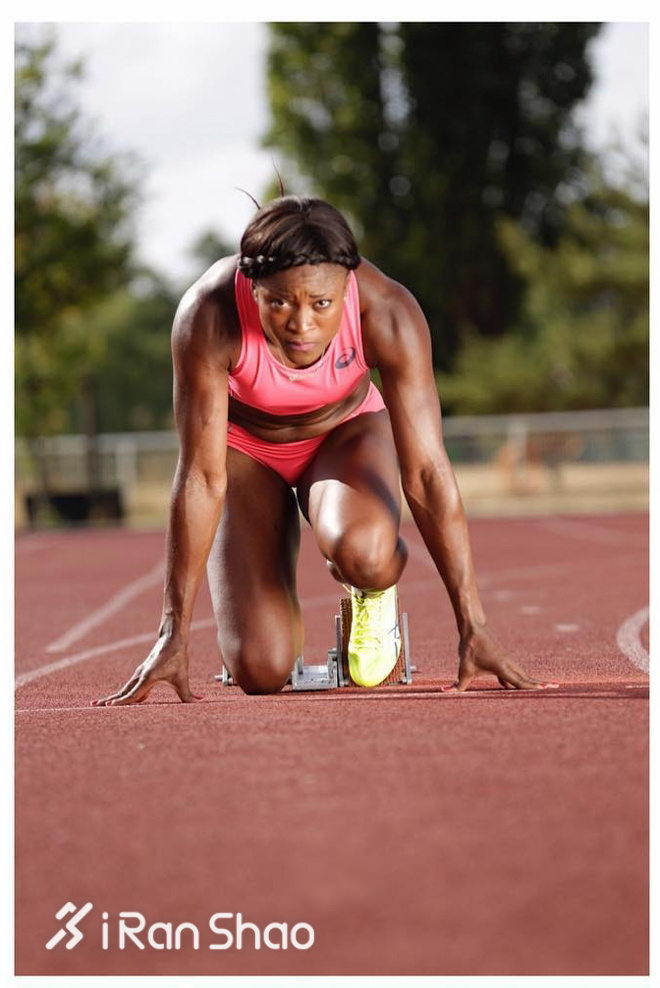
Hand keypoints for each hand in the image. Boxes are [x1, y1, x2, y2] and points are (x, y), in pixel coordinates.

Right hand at [91, 633, 203, 705]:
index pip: (132, 694)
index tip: (108, 706)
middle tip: (94, 706)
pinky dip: (123, 693)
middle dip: (109, 700)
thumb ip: (188, 694)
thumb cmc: (177, 657)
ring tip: (100, 703)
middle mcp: (140, 676)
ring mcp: (139, 674)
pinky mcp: (142, 673)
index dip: (121, 702)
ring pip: (125, 689)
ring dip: (114, 697)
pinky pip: (131, 686)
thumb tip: (199, 701)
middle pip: (123, 692)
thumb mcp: (183, 677)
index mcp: (148, 678)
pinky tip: (119, 700)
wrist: (172, 638)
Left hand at [444, 624, 558, 691]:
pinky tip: (515, 687)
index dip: (532, 686)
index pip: (519, 681)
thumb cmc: (469, 648)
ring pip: (520, 675)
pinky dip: (518, 679)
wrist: (473, 629)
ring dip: (529, 681)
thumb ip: (458, 684)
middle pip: (525, 678)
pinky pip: (512, 673)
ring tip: (543, 687)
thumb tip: (446, 692)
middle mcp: (508, 664)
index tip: (545, 689)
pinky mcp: (501, 660)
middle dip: (537, 684)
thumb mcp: (463, 668)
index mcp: (502, 668)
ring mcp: (506, 662)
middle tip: (553, 688)